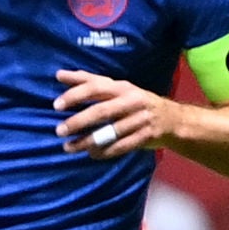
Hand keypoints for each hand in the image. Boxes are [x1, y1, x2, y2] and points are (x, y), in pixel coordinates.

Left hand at [55, 71, 174, 156]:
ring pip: (110, 132)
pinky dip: (105, 152)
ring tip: (69, 147)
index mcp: (123, 87)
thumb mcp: (116, 88)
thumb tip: (59, 75)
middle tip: (59, 130)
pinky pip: (122, 146)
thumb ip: (88, 81)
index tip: (56, 105)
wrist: (172, 119)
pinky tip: (91, 154)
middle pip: (102, 111)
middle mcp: (132, 101)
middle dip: (78, 121)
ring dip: (88, 141)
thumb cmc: (135, 101)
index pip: (96, 87)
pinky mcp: (146, 136)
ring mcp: (141, 119)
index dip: (76, 95)